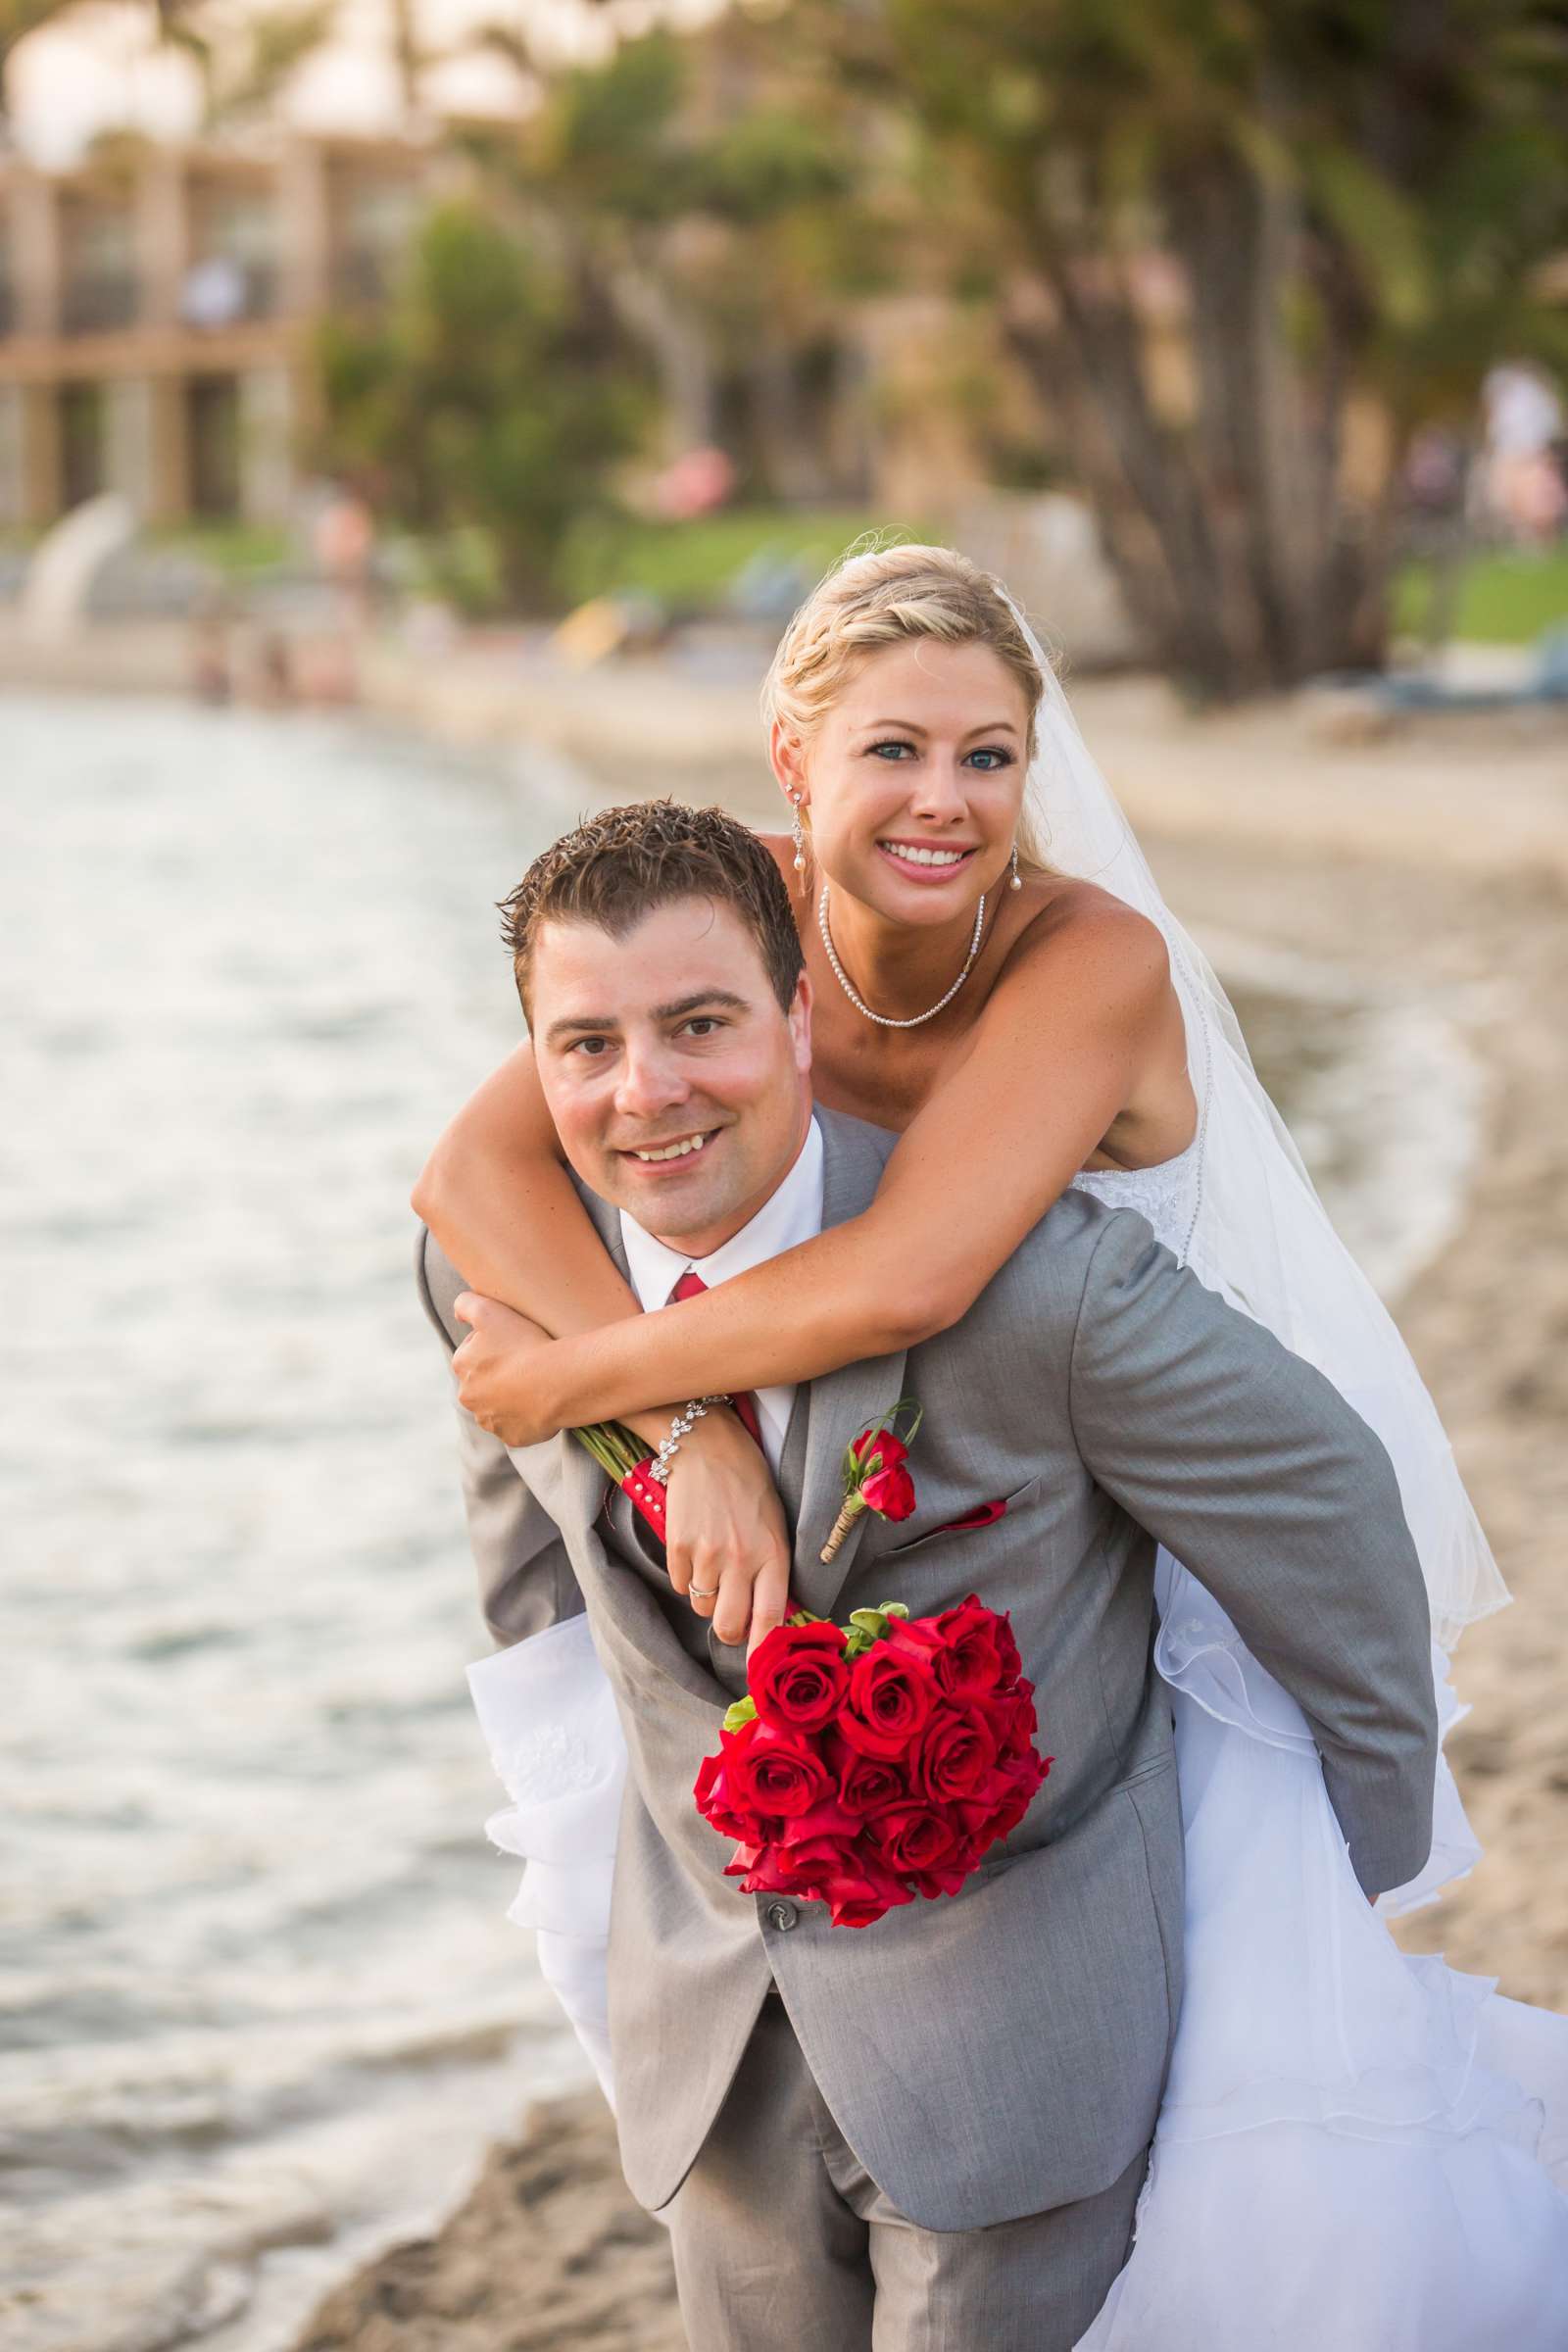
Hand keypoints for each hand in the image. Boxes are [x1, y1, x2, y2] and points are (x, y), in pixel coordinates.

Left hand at [452, 1292, 558, 1445]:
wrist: (556, 1383)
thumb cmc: (523, 1344)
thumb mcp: (489, 1310)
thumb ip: (466, 1304)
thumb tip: (458, 1312)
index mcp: (461, 1367)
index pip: (473, 1351)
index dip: (495, 1343)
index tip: (514, 1341)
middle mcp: (469, 1398)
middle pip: (484, 1381)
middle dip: (499, 1373)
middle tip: (526, 1362)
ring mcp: (490, 1421)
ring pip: (498, 1406)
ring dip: (511, 1397)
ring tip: (535, 1383)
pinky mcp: (512, 1437)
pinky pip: (517, 1426)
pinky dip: (526, 1417)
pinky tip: (540, 1403)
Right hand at [662, 1406, 794, 1659]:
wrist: (708, 1446)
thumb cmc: (749, 1487)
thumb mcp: (776, 1526)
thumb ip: (773, 1569)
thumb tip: (768, 1617)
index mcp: (774, 1553)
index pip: (771, 1618)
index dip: (764, 1651)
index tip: (762, 1670)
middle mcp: (741, 1558)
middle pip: (729, 1626)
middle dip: (729, 1630)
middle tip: (730, 1615)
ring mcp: (706, 1553)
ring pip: (702, 1607)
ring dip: (706, 1596)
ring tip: (713, 1563)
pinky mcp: (678, 1546)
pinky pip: (679, 1585)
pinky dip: (686, 1576)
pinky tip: (695, 1546)